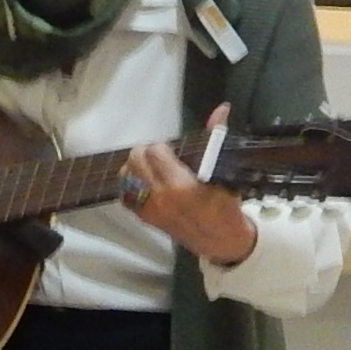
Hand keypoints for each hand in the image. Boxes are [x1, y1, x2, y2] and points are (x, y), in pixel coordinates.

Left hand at [124, 105, 259, 266]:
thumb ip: (215, 138)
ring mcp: (149, 208)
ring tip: (149, 166)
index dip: (161, 146)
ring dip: (135, 166)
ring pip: (125, 176)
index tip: (170, 149)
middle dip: (146, 152)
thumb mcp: (224, 172)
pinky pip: (125, 194)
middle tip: (158, 154)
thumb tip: (222, 109)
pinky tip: (143, 180)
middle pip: (136, 160)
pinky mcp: (144, 217)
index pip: (155, 152)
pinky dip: (130, 183)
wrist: (221, 240)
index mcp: (181, 185)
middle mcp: (161, 197)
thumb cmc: (225, 206)